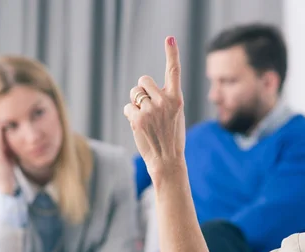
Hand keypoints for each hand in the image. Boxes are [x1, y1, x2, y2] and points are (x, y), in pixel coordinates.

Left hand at [124, 36, 185, 182]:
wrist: (168, 160)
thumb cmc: (172, 136)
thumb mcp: (175, 114)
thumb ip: (165, 98)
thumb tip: (144, 88)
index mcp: (177, 99)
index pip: (174, 71)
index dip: (172, 53)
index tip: (170, 38)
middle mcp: (164, 101)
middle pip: (143, 80)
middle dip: (142, 90)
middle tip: (149, 106)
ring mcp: (150, 110)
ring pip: (134, 93)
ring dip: (136, 103)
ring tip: (146, 119)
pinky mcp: (137, 119)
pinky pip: (128, 107)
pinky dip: (131, 115)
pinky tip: (140, 126)